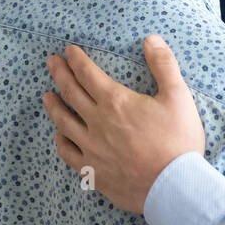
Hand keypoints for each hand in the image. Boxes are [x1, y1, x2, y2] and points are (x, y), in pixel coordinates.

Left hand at [41, 35, 204, 212]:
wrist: (173, 185)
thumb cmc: (178, 140)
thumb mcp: (179, 97)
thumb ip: (164, 65)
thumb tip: (151, 39)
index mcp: (115, 101)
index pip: (88, 74)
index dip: (76, 60)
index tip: (68, 50)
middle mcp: (97, 122)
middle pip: (70, 93)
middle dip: (59, 74)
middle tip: (51, 62)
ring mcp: (91, 147)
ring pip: (63, 122)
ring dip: (53, 106)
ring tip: (46, 96)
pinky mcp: (93, 170)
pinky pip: (68, 153)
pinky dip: (60, 141)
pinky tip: (58, 135)